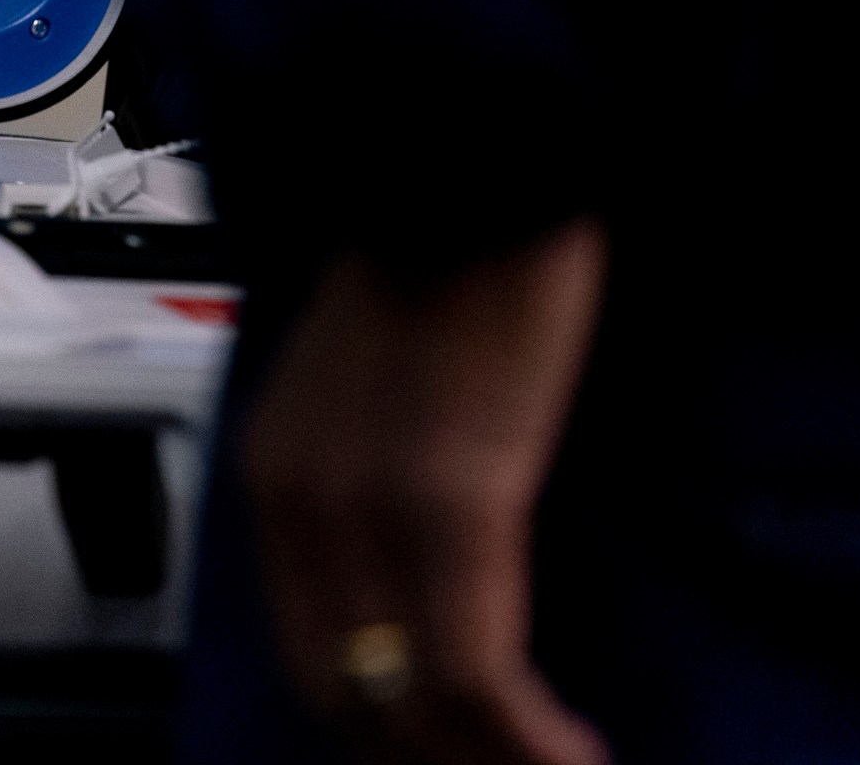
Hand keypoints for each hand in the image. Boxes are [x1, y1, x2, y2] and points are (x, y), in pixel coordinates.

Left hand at [245, 217, 611, 764]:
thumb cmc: (447, 254)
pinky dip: (529, 738)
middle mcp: (303, 502)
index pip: (316, 659)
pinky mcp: (449, 499)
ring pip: (416, 704)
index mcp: (281, 477)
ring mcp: (369, 506)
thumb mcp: (382, 386)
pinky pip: (475, 669)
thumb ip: (386, 480)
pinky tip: (578, 759)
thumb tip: (438, 578)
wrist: (470, 155)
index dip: (387, 737)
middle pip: (354, 699)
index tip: (452, 763)